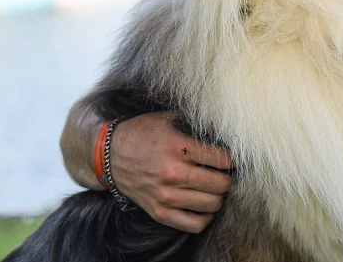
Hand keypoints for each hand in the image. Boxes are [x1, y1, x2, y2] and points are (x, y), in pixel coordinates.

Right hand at [109, 112, 232, 232]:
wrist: (109, 155)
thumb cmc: (142, 133)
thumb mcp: (168, 119)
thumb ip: (194, 123)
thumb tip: (224, 128)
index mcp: (177, 147)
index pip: (222, 159)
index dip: (233, 159)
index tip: (232, 158)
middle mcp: (173, 173)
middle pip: (221, 184)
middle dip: (228, 179)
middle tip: (226, 174)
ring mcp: (165, 196)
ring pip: (212, 205)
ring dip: (219, 197)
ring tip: (215, 189)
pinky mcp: (158, 212)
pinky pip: (194, 224)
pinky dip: (205, 217)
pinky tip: (204, 206)